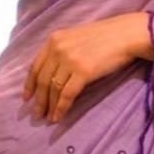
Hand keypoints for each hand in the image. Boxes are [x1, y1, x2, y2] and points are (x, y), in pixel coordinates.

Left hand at [22, 13, 153, 122]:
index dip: (30, 84)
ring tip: (48, 118)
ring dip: (49, 106)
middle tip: (36, 114)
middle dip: (39, 100)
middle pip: (42, 80)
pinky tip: (58, 117)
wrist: (126, 34)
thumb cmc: (105, 36)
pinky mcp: (83, 71)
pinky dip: (61, 108)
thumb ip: (62, 50)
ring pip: (53, 89)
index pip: (35, 66)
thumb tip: (52, 73)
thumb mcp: (76, 38)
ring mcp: (70, 60)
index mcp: (54, 40)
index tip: (27, 97)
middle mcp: (58, 49)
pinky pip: (67, 94)